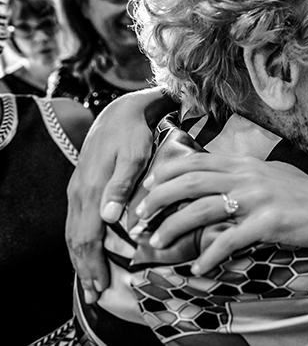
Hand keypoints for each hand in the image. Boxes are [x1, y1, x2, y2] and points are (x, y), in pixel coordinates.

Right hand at [64, 92, 158, 303]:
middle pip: (76, 241)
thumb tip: (108, 218)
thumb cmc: (133, 135)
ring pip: (72, 233)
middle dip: (85, 270)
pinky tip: (86, 254)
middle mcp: (79, 194)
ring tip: (89, 284)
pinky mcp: (80, 188)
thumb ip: (121, 187)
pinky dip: (78, 244)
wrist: (120, 112)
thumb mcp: (134, 156)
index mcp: (91, 190)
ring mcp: (77, 191)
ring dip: (80, 261)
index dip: (93, 265)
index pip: (87, 238)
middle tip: (94, 297)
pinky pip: (74, 223)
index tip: (101, 288)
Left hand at [135, 153, 307, 274]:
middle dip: (157, 199)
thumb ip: (246, 174)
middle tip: (138, 216)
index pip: (197, 161)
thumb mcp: (273, 175)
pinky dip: (209, 256)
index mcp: (246, 164)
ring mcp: (256, 199)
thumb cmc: (306, 195)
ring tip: (155, 243)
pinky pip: (229, 241)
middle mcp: (246, 177)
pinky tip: (197, 268)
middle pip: (189, 182)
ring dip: (173, 228)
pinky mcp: (267, 223)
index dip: (167, 172)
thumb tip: (222, 177)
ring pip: (201, 210)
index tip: (147, 187)